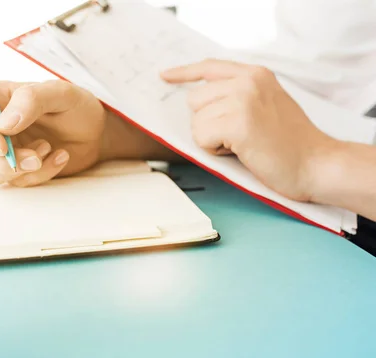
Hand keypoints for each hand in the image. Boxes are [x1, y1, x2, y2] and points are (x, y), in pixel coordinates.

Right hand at [0, 80, 105, 186]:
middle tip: (33, 159)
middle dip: (0, 162)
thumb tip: (3, 124)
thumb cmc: (76, 106)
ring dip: (19, 170)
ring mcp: (3, 152)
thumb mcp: (61, 93)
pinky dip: (40, 175)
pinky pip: (17, 183)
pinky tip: (60, 156)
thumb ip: (32, 100)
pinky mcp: (17, 171)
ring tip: (49, 149)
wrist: (96, 132)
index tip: (1, 147)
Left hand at [161, 59, 334, 201]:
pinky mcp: (238, 123)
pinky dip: (214, 150)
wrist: (317, 164)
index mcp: (255, 74)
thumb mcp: (267, 103)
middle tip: (237, 135)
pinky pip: (201, 137)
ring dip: (212, 139)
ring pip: (196, 121)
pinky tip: (240, 151)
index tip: (165, 76)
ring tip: (243, 143)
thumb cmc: (291, 143)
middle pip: (195, 101)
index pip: (209, 67)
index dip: (184, 73)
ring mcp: (243, 100)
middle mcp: (248, 81)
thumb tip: (199, 101)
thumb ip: (238, 95)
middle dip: (207, 123)